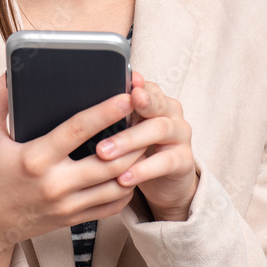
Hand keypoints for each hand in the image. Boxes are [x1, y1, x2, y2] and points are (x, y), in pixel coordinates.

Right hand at [0, 74, 144, 260]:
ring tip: (145, 139)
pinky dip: (127, 187)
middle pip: (110, 161)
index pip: (78, 131)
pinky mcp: (73, 218)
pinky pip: (111, 206)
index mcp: (35, 159)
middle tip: (147, 116)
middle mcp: (55, 185)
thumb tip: (10, 72)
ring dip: (136, 163)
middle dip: (134, 138)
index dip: (105, 112)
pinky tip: (131, 170)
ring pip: (117, 185)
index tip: (126, 96)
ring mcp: (67, 205)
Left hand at [95, 69, 198, 220]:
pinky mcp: (184, 160)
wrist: (166, 179)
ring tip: (104, 153)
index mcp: (155, 99)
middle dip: (131, 110)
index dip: (134, 86)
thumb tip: (82, 100)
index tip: (122, 90)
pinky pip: (165, 162)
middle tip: (107, 120)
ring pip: (160, 129)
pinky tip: (124, 178)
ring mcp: (180, 135)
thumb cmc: (139, 148)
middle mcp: (171, 112)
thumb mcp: (126, 128)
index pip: (145, 86)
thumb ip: (112, 114)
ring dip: (130, 141)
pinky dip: (143, 170)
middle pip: (154, 104)